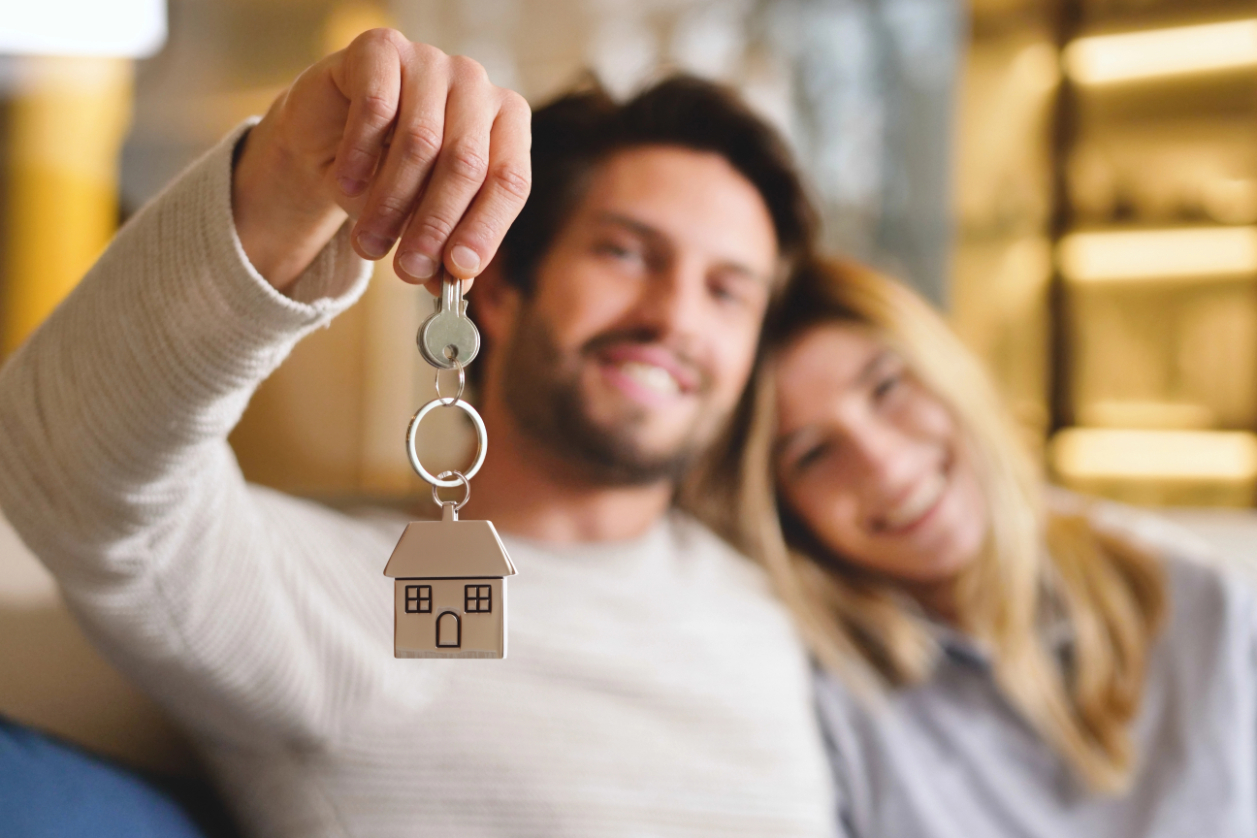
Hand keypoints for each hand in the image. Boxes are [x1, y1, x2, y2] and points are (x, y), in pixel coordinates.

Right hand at [232, 30, 531, 294]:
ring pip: (420, 142)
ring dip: (390, 203)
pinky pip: (376, 108)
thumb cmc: (392, 176)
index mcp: (507, 124)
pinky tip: (345, 189)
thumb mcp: (423, 218)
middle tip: (407, 270)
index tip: (459, 271)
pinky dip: (359, 157)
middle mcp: (477, 86)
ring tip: (369, 244)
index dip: (485, 229)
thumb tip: (454, 287)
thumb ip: (444, 250)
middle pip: (466, 164)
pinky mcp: (383, 48)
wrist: (330, 135)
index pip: (509, 181)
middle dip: (434, 226)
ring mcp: (432, 61)